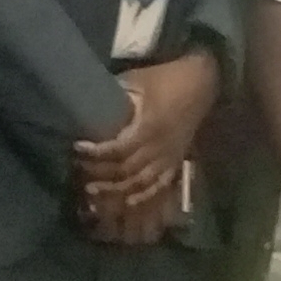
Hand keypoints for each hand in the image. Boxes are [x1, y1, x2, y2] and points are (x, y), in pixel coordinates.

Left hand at [74, 49, 219, 237]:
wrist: (203, 82)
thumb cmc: (168, 78)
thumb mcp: (138, 79)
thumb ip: (116, 92)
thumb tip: (89, 101)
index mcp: (150, 127)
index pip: (119, 148)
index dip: (97, 152)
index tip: (78, 147)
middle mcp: (160, 147)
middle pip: (126, 169)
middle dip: (100, 173)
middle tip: (78, 171)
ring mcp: (169, 156)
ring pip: (140, 182)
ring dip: (116, 189)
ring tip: (93, 190)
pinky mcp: (177, 160)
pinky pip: (160, 184)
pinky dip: (144, 196)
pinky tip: (127, 202)